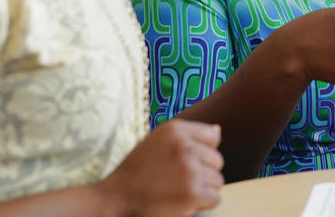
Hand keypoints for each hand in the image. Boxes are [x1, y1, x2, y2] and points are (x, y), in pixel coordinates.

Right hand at [98, 119, 223, 216]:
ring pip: (217, 180)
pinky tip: (182, 202)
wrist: (116, 199)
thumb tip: (218, 130)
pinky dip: (202, 204)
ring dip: (202, 190)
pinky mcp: (193, 194)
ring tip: (178, 191)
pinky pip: (215, 198)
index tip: (183, 163)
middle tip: (177, 180)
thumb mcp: (157, 142)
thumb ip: (187, 135)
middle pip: (217, 160)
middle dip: (203, 173)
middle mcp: (184, 146)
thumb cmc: (138, 171)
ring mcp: (189, 170)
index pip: (213, 137)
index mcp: (175, 129)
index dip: (202, 153)